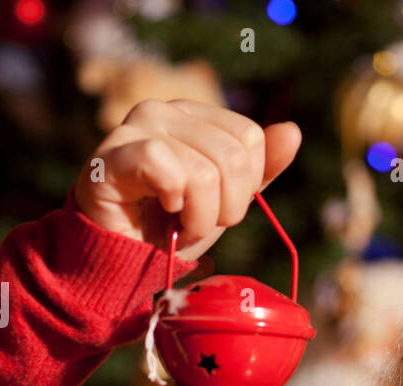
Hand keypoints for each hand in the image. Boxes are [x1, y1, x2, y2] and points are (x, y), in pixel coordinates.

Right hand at [73, 98, 301, 261]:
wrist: (122, 258)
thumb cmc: (169, 226)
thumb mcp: (226, 201)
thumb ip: (260, 170)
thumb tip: (292, 131)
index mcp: (195, 115)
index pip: (251, 139)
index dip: (244, 188)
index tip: (217, 208)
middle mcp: (165, 110)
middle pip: (233, 157)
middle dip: (223, 209)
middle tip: (194, 223)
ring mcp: (135, 127)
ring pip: (203, 171)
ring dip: (197, 218)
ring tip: (175, 224)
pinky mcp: (111, 154)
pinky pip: (162, 165)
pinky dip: (171, 201)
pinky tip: (157, 210)